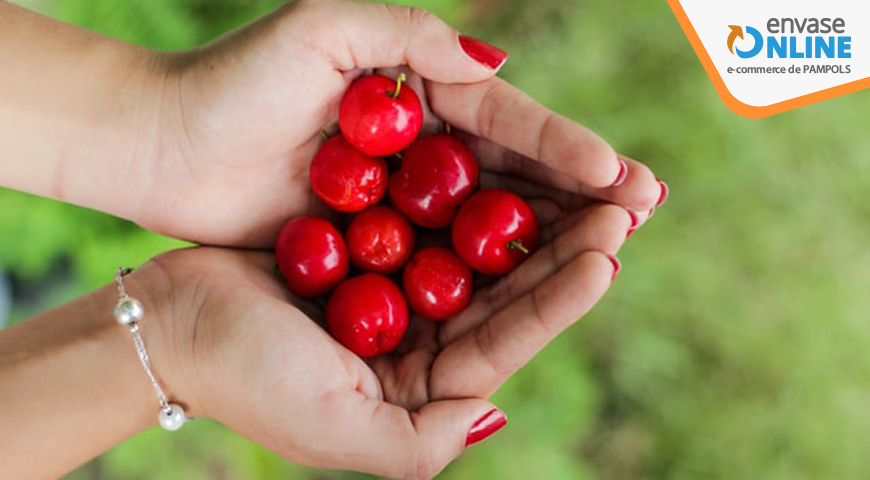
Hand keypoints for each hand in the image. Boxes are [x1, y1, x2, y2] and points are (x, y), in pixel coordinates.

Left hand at [138, 0, 662, 246]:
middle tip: (641, 212)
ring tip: (612, 248)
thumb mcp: (325, 28)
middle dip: (579, 192)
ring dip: (549, 235)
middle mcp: (420, 146)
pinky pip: (443, 259)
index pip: (506, 120)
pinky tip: (535, 286)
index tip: (618, 174)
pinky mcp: (375, 242)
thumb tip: (496, 63)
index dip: (564, 147)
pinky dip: (488, 272)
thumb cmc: (235, 81)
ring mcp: (401, 199)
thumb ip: (412, 37)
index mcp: (418, 91)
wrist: (163, 145)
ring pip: (489, 220)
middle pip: (513, 172)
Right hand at [142, 183, 638, 478]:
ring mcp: (397, 289)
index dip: (558, 300)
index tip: (607, 256)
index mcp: (420, 387)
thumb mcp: (338, 432)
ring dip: (530, 215)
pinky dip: (471, 191)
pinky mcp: (373, 245)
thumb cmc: (249, 379)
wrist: (170, 322)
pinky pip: (433, 215)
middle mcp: (418, 339)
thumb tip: (494, 408)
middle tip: (621, 206)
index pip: (505, 342)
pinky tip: (511, 161)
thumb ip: (421, 442)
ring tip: (587, 181)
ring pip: (479, 249)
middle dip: (564, 250)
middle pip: (505, 291)